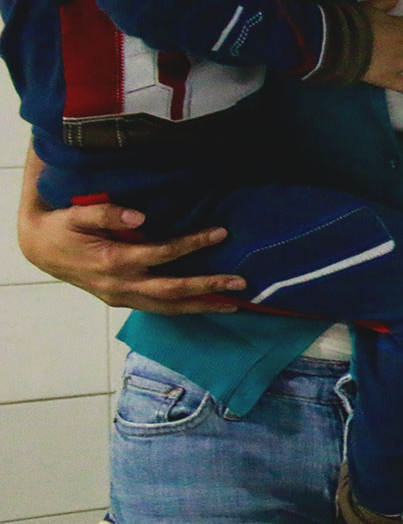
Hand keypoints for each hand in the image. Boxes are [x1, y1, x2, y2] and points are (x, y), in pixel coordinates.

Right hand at [18, 193, 241, 313]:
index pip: (163, 254)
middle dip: (208, 287)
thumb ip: (107, 214)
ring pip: (167, 308)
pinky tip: (205, 306)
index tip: (221, 233)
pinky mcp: (121, 301)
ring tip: (234, 306)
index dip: (193, 244)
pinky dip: (184, 309)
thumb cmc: (63, 228)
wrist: (40, 250)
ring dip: (201, 306)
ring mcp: (121, 297)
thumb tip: (140, 217)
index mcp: (113, 262)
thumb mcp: (78, 215)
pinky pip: (158, 308)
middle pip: (172, 291)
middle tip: (241, 283)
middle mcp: (120, 285)